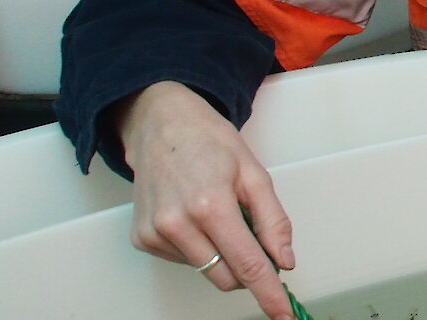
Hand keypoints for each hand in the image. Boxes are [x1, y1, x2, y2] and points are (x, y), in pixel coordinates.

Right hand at [115, 82, 298, 319]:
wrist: (161, 126)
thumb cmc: (209, 143)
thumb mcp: (255, 174)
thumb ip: (273, 222)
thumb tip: (284, 260)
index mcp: (210, 205)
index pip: (247, 264)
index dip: (268, 293)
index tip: (282, 314)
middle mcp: (177, 224)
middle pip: (226, 277)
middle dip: (247, 265)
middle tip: (249, 230)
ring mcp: (155, 234)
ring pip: (206, 271)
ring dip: (221, 252)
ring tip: (216, 212)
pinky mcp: (142, 239)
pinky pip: (185, 261)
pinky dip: (199, 246)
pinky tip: (194, 216)